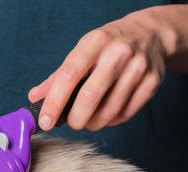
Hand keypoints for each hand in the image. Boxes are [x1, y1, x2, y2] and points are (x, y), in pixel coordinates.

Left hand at [28, 11, 174, 131]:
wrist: (151, 33)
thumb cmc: (110, 45)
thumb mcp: (84, 50)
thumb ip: (58, 75)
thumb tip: (35, 97)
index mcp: (95, 42)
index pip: (69, 75)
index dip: (54, 102)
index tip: (45, 121)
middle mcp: (118, 53)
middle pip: (90, 97)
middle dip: (75, 118)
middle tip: (71, 122)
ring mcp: (138, 68)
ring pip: (110, 110)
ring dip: (93, 123)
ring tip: (88, 120)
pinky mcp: (152, 83)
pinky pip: (126, 113)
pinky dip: (111, 121)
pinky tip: (106, 115)